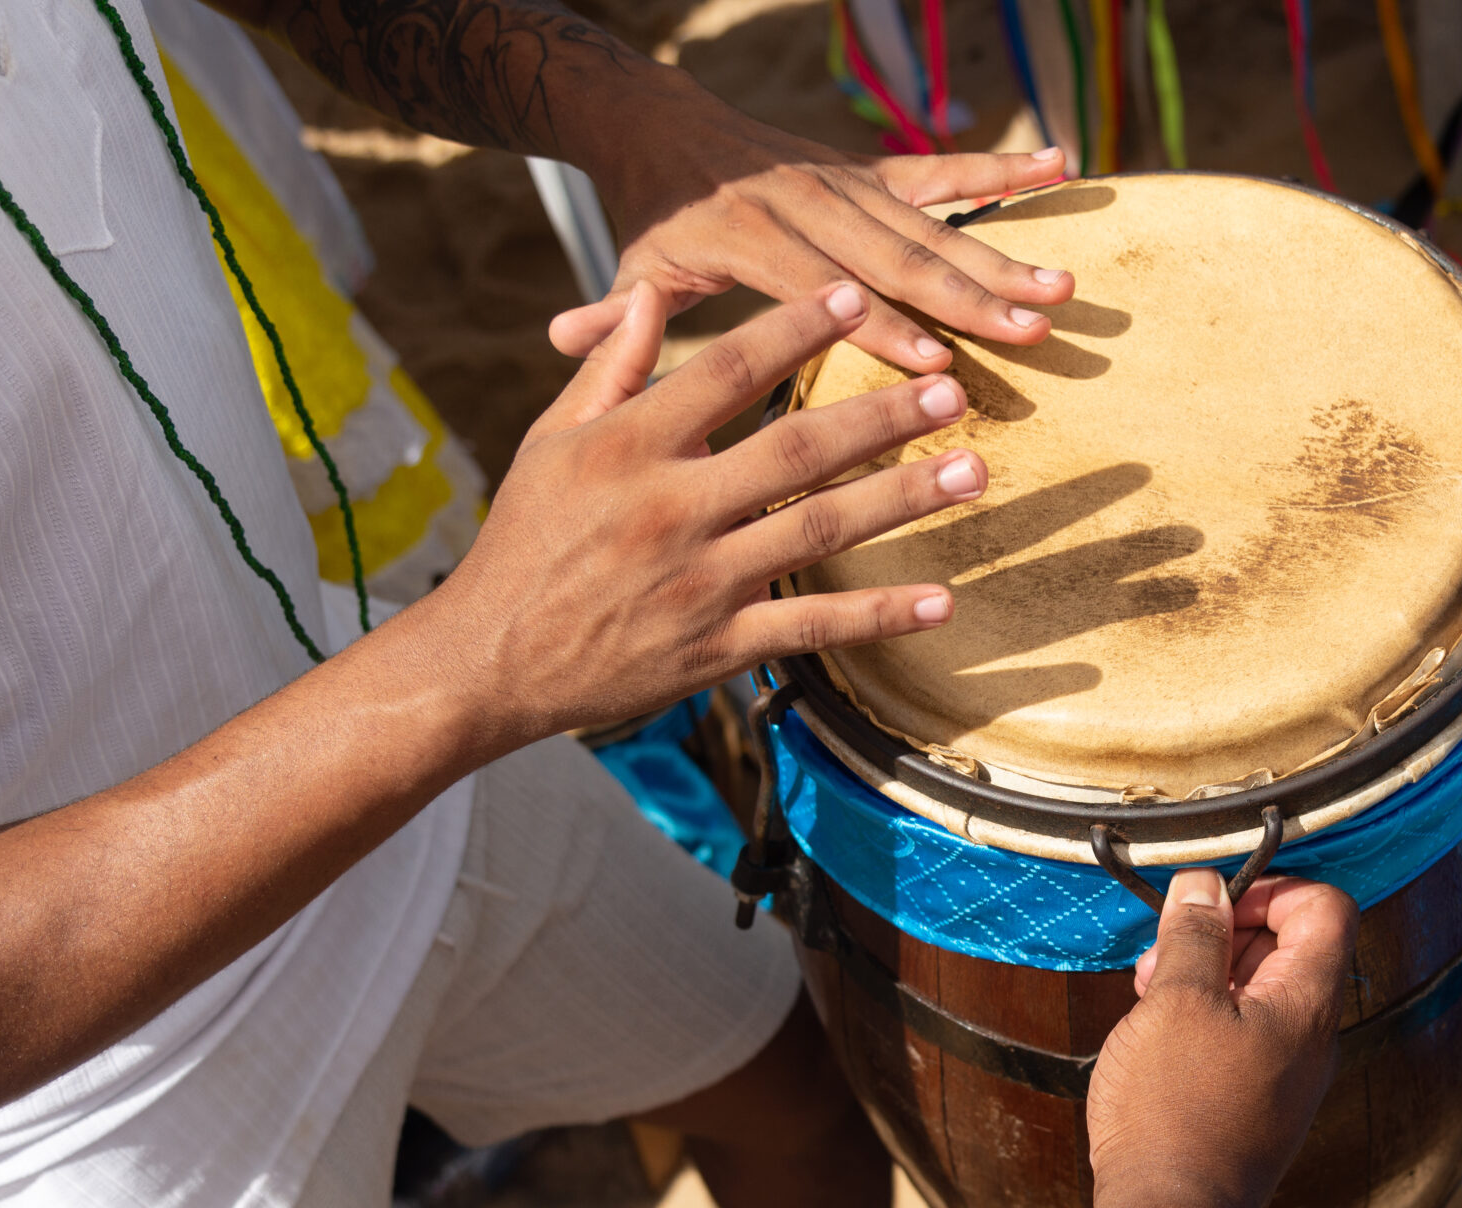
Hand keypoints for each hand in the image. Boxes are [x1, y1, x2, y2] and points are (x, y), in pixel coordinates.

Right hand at [415, 278, 982, 750]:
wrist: (490, 659)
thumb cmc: (526, 540)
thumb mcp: (551, 442)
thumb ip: (611, 369)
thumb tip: (652, 293)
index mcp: (628, 446)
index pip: (726, 370)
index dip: (795, 331)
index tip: (857, 297)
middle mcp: (670, 508)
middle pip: (796, 449)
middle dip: (881, 417)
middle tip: (952, 390)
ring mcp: (698, 581)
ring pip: (819, 531)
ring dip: (902, 500)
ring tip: (971, 472)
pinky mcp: (716, 647)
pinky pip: (812, 629)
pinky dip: (879, 615)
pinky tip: (941, 600)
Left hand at [554, 100, 1076, 374]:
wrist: (661, 123)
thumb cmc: (653, 218)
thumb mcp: (631, 265)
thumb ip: (615, 317)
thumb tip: (564, 338)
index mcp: (751, 236)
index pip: (825, 289)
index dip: (880, 327)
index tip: (935, 366)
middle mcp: (808, 202)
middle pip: (898, 256)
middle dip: (970, 295)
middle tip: (1034, 329)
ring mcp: (846, 181)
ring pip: (932, 223)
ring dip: (1001, 255)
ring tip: (1063, 286)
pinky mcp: (870, 167)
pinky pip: (942, 169)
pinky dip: (1002, 168)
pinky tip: (1061, 166)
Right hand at [1085, 873, 1357, 1207]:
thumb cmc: (1174, 1112)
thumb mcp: (1176, 1001)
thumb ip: (1195, 935)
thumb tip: (1203, 886)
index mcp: (1308, 1004)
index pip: (1327, 908)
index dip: (1270, 889)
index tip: (1211, 903)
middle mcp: (1311, 1039)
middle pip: (1289, 948)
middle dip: (1224, 934)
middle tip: (1164, 953)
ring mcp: (1287, 1076)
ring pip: (1257, 994)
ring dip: (1204, 976)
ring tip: (1148, 993)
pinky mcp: (1257, 1106)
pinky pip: (1240, 1038)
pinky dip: (1201, 1019)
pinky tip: (1154, 1036)